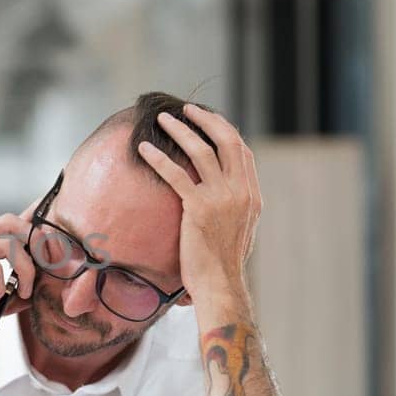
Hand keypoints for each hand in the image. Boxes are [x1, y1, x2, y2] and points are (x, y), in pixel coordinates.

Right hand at [0, 203, 39, 347]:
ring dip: (24, 272)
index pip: (10, 224)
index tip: (51, 248)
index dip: (32, 228)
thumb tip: (39, 290)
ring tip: (21, 293)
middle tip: (44, 266)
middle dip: (34, 241)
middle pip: (11, 221)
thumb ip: (14, 293)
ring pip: (9, 245)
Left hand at [137, 104, 261, 304]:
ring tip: (163, 119)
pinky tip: (143, 149)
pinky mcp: (199, 208)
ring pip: (201, 151)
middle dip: (206, 120)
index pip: (242, 152)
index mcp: (252, 196)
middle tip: (187, 110)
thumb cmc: (222, 264)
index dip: (225, 131)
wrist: (219, 285)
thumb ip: (234, 207)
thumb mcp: (239, 230)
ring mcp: (222, 199)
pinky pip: (176, 174)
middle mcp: (241, 192)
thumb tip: (223, 194)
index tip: (208, 121)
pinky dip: (158, 158)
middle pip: (227, 141)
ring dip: (181, 130)